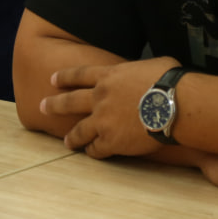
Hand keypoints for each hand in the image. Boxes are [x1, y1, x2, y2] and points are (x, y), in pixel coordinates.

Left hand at [41, 57, 181, 157]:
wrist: (175, 103)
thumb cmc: (170, 80)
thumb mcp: (151, 64)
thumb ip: (138, 72)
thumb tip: (147, 73)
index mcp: (108, 76)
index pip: (80, 75)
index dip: (65, 77)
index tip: (52, 80)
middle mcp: (100, 97)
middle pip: (69, 101)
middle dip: (54, 105)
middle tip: (42, 107)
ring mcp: (102, 120)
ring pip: (79, 130)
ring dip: (72, 137)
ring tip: (66, 142)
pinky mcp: (111, 141)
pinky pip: (96, 149)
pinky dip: (93, 152)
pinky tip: (91, 154)